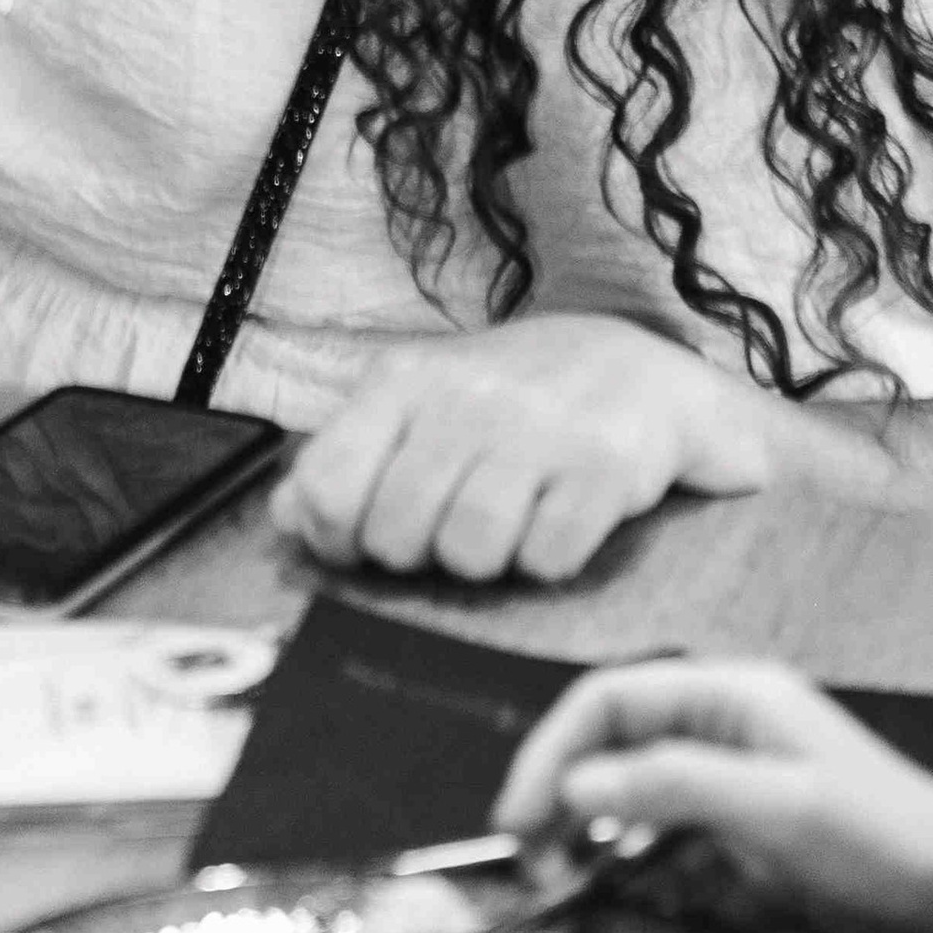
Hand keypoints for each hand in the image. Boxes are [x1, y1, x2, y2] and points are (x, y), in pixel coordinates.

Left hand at [270, 315, 770, 583]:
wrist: (646, 371)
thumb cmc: (515, 401)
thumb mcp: (421, 406)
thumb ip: (347, 457)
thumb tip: (286, 518)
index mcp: (406, 380)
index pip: (327, 487)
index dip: (339, 540)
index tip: (370, 540)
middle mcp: (465, 396)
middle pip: (397, 537)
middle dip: (423, 553)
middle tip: (457, 524)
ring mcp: (537, 429)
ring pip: (470, 554)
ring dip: (489, 561)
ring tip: (510, 523)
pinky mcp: (604, 467)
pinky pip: (547, 560)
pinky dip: (550, 560)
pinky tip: (560, 520)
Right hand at [492, 659, 932, 932]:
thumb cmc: (893, 847)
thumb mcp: (780, 810)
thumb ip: (674, 786)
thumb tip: (575, 783)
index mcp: (735, 698)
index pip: (613, 700)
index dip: (554, 750)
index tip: (515, 820)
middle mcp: (731, 739)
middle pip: (619, 750)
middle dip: (565, 796)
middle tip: (529, 866)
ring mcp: (746, 803)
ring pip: (641, 808)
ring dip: (596, 842)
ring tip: (563, 893)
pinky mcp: (761, 862)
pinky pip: (677, 860)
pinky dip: (641, 879)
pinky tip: (625, 911)